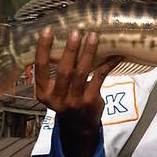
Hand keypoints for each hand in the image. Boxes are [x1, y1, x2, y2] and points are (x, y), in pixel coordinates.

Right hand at [34, 28, 119, 156]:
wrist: (78, 126)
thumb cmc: (64, 100)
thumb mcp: (52, 91)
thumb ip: (53, 72)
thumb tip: (63, 39)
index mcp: (44, 92)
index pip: (40, 68)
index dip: (43, 49)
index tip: (47, 30)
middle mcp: (57, 97)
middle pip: (64, 70)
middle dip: (70, 50)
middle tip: (76, 32)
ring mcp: (75, 100)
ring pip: (82, 73)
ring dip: (88, 53)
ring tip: (93, 36)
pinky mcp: (91, 100)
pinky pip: (99, 76)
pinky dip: (108, 63)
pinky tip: (115, 53)